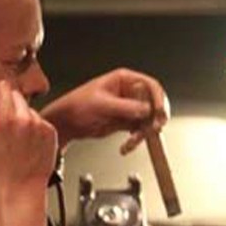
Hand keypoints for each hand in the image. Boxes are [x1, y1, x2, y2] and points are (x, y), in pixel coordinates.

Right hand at [0, 82, 59, 225]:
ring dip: (22, 117)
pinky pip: (41, 123)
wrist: (19, 193)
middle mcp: (27, 119)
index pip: (3, 87)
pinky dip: (34, 129)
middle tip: (1, 121)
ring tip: (14, 138)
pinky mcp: (51, 135)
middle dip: (8, 104)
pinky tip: (26, 145)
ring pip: (30, 110)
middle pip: (17, 96)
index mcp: (7, 118)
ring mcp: (41, 127)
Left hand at [40, 68, 169, 152]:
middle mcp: (129, 93)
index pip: (150, 85)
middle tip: (154, 129)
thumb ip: (126, 107)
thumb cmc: (76, 106)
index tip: (160, 112)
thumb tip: (146, 109)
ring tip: (133, 141)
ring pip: (147, 120)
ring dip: (144, 133)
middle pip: (153, 103)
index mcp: (124, 80)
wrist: (66, 123)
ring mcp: (128, 108)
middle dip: (154, 118)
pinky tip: (127, 145)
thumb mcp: (102, 105)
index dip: (159, 98)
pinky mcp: (125, 122)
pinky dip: (136, 140)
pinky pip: (138, 131)